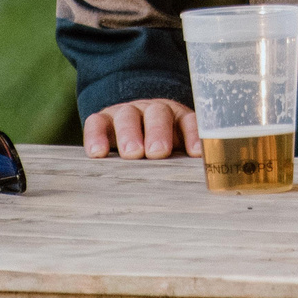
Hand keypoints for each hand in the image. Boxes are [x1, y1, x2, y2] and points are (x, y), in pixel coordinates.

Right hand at [83, 99, 201, 158]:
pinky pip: (97, 122)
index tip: (195, 153)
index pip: (188, 121)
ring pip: (128, 116)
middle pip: (158, 114)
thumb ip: (184, 164)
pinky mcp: (103, 119)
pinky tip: (97, 153)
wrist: (130, 131)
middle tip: (158, 152)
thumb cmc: (159, 149)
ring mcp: (128, 113)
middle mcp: (153, 111)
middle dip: (158, 132)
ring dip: (130, 133)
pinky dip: (96, 135)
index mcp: (177, 119)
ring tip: (132, 153)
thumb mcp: (175, 152)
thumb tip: (201, 186)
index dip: (193, 135)